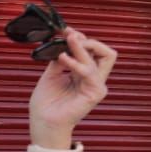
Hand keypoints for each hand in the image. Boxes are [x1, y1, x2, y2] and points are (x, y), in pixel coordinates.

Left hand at [28, 28, 117, 147]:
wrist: (43, 121)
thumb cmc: (46, 102)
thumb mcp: (52, 74)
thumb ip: (60, 58)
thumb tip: (64, 43)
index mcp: (84, 73)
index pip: (93, 51)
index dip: (81, 38)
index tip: (66, 30)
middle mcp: (94, 78)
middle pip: (107, 52)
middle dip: (90, 41)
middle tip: (72, 36)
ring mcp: (96, 86)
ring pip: (102, 58)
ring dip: (83, 47)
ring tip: (68, 41)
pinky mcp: (94, 93)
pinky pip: (90, 72)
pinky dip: (77, 63)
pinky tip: (63, 58)